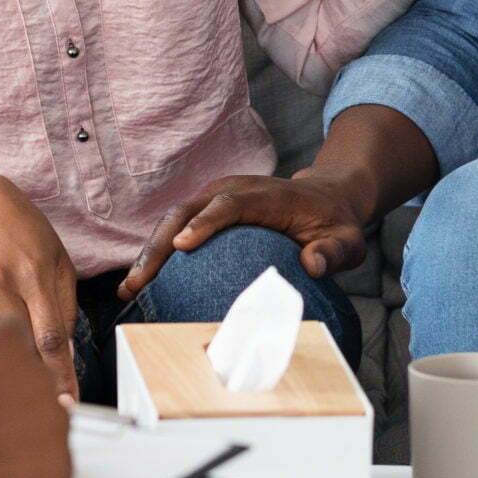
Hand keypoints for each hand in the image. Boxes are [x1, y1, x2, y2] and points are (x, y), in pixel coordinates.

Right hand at [0, 170, 81, 401]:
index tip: (66, 403)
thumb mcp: (56, 260)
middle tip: (42, 396)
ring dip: (4, 365)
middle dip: (33, 374)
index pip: (49, 338)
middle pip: (18, 346)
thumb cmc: (24, 232)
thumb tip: (64, 354)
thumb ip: (64, 307)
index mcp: (33, 273)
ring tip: (15, 376)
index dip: (59, 376)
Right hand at [0, 316, 72, 477]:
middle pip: (32, 379)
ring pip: (43, 423)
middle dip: (10, 397)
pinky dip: (27, 475)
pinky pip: (48, 465)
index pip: (12, 336)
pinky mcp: (60, 468)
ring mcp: (53, 422)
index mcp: (3, 341)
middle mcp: (37, 374)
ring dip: (19, 436)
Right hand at [118, 173, 366, 301]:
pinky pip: (178, 227)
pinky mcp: (207, 207)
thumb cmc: (334, 224)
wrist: (325, 198)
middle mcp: (234, 189)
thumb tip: (312, 265)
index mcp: (266, 195)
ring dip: (150, 251)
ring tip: (130, 288)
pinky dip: (158, 252)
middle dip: (160, 245)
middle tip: (139, 282)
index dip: (206, 223)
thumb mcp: (348, 241)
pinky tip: (142, 283)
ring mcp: (216, 196)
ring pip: (175, 218)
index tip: (184, 247)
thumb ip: (334, 252)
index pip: (230, 204)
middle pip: (188, 210)